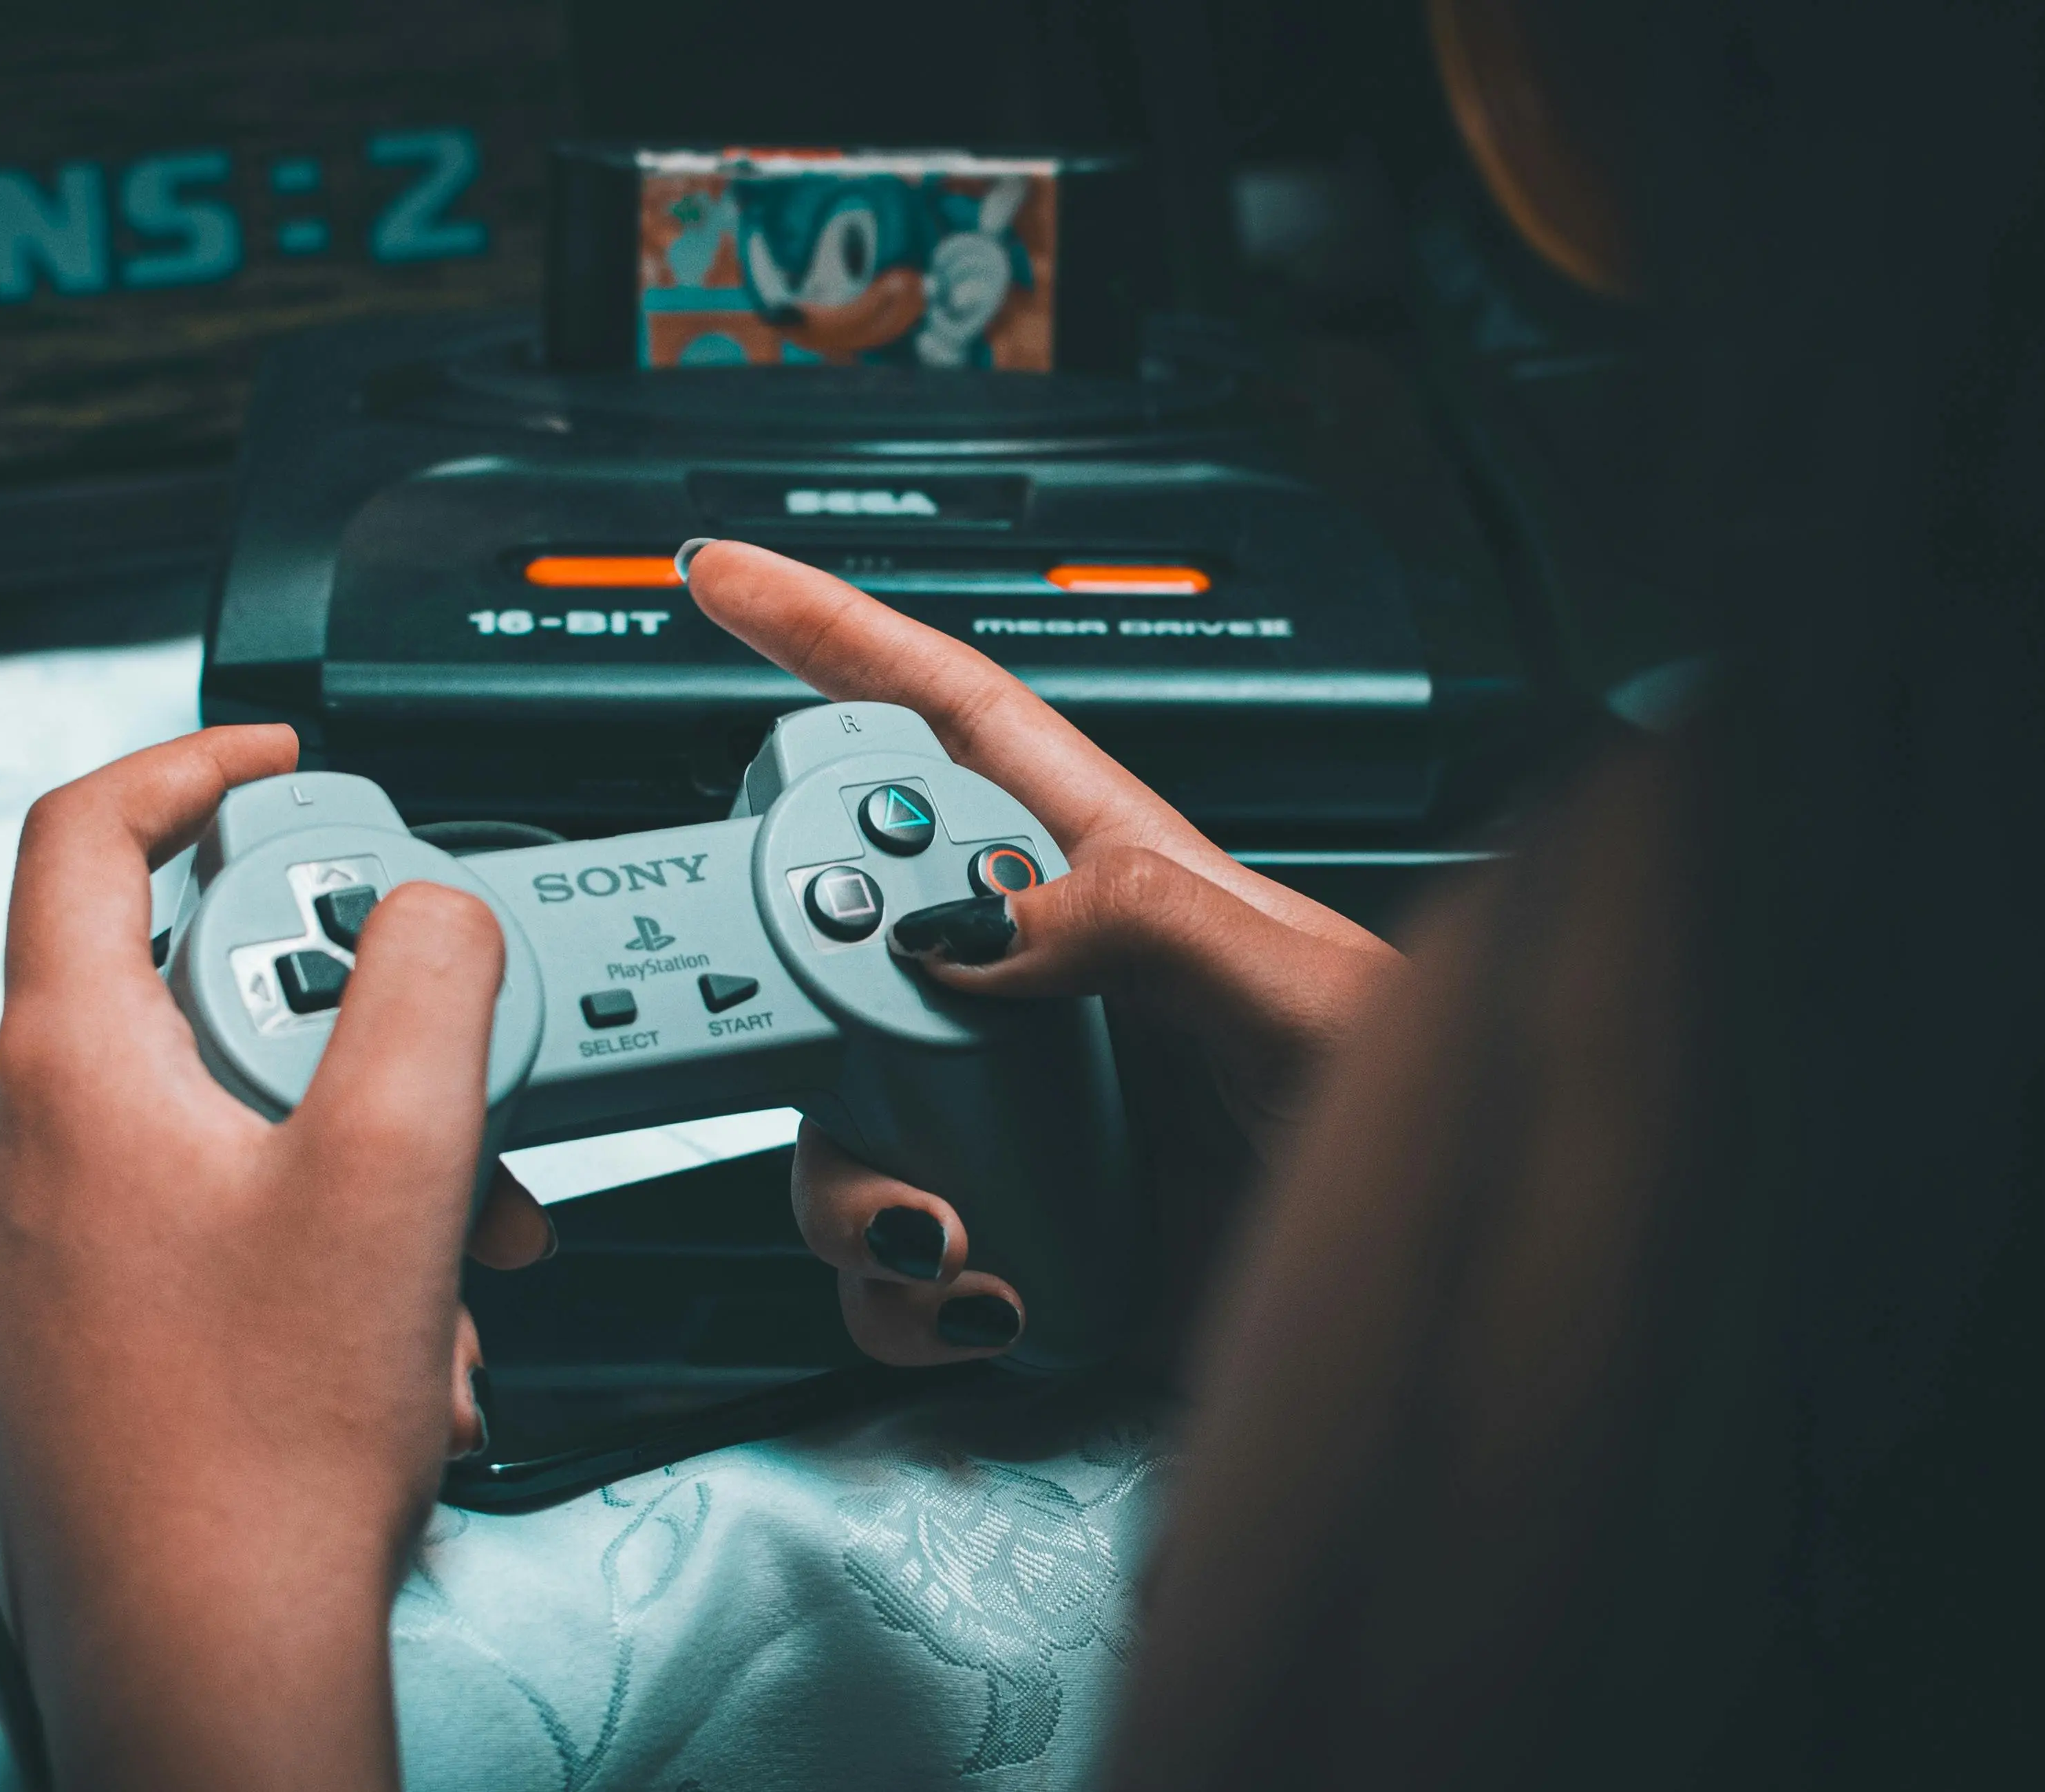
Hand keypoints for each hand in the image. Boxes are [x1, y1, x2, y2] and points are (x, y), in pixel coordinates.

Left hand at [0, 728, 548, 1789]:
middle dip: (350, 1030)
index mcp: (61, 1075)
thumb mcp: (396, 1165)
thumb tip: (432, 905)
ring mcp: (27, 1247)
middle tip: (447, 1092)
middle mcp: (12, 1149)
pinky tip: (394, 1323)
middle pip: (191, 988)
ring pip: (215, 1116)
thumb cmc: (270, 1448)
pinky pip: (196, 1212)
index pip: (83, 834)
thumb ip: (428, 984)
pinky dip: (305, 1233)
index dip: (192, 765)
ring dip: (354, 1157)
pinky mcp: (63, 1327)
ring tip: (449, 1256)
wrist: (208, 1661)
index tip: (286, 765)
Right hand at [684, 541, 1401, 1370]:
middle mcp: (1044, 990)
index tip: (729, 581)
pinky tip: (976, 1296)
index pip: (955, 722)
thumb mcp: (1309, 996)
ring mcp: (1019, 1114)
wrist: (1434, 1312)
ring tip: (941, 1226)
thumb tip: (970, 926)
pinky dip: (899, 1291)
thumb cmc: (1420, 1134)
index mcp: (1115, 881)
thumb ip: (1146, 924)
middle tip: (811, 1041)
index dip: (838, 636)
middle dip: (791, 988)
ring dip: (851, 1184)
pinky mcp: (1014, 1229)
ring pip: (840, 1109)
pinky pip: (887, 1251)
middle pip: (846, 932)